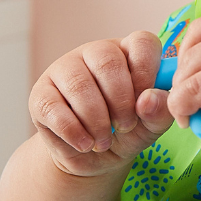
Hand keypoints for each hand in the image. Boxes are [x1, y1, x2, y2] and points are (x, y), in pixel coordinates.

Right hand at [29, 31, 174, 176]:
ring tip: (104, 141)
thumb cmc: (126, 132)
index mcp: (128, 52)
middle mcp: (95, 53)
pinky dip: (73, 131)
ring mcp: (64, 69)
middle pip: (108, 61)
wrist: (93, 158)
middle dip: (121, 101)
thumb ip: (159, 112)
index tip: (145, 102)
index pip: (141, 42)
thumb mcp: (151, 126)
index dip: (147, 71)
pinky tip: (85, 144)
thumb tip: (148, 100)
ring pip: (79, 85)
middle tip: (126, 126)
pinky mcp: (41, 94)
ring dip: (97, 120)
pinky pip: (54, 108)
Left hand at [167, 9, 200, 160]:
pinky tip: (190, 118)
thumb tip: (188, 72)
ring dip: (182, 90)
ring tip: (192, 113)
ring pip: (194, 62)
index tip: (192, 75)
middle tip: (188, 97)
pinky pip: (198, 86)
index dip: (192, 48)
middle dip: (183, 69)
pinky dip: (184, 103)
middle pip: (198, 36)